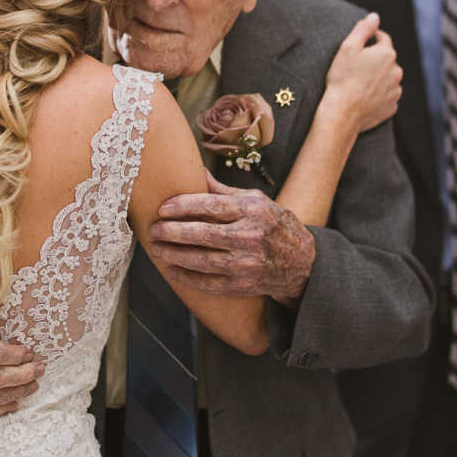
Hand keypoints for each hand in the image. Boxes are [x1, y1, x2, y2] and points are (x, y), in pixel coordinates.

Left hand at [149, 173, 315, 306]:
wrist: (302, 262)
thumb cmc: (273, 224)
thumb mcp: (255, 200)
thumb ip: (222, 191)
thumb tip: (193, 170)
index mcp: (252, 210)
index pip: (211, 206)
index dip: (183, 206)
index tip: (163, 208)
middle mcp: (251, 237)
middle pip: (203, 235)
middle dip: (173, 232)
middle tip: (154, 229)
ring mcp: (247, 264)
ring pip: (203, 261)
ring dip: (175, 255)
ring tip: (156, 248)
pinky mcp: (244, 285)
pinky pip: (210, 283)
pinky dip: (188, 278)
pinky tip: (172, 270)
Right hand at [322, 12, 401, 133]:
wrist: (343, 112)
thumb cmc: (343, 78)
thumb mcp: (348, 47)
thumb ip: (364, 29)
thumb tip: (374, 16)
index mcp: (387, 53)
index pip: (383, 38)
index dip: (371, 38)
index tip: (360, 45)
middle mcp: (396, 71)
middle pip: (386, 59)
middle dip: (374, 59)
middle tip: (355, 66)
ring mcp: (395, 90)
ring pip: (388, 77)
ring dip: (377, 77)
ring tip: (359, 82)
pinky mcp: (391, 106)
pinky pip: (386, 95)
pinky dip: (378, 94)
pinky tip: (364, 96)